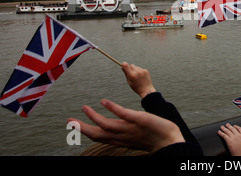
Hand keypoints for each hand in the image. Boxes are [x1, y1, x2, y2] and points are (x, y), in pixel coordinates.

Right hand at [68, 99, 184, 153]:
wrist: (170, 141)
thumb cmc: (153, 138)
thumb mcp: (134, 136)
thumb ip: (122, 132)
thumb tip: (113, 128)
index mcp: (120, 139)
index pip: (99, 137)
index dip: (84, 132)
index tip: (73, 125)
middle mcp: (122, 136)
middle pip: (97, 134)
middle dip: (81, 128)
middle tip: (68, 120)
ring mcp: (130, 128)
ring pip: (107, 125)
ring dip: (93, 117)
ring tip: (84, 107)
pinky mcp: (139, 120)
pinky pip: (123, 114)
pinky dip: (112, 108)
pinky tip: (103, 101)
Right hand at [121, 62, 155, 97]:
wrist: (146, 90)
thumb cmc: (136, 87)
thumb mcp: (129, 82)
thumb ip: (126, 74)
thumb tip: (122, 67)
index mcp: (131, 75)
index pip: (126, 65)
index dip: (124, 64)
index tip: (123, 65)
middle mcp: (137, 72)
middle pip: (131, 65)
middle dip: (130, 68)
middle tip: (132, 73)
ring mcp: (142, 71)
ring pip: (136, 67)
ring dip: (136, 70)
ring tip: (138, 77)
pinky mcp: (146, 71)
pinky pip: (141, 69)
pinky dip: (140, 71)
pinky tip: (142, 77)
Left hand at [218, 123, 240, 155]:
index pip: (239, 128)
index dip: (236, 127)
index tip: (234, 126)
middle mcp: (238, 135)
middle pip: (233, 129)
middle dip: (229, 126)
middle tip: (226, 124)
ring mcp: (233, 138)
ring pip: (228, 131)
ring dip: (224, 128)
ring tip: (221, 127)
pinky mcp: (229, 141)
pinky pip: (224, 135)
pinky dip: (221, 133)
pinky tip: (219, 132)